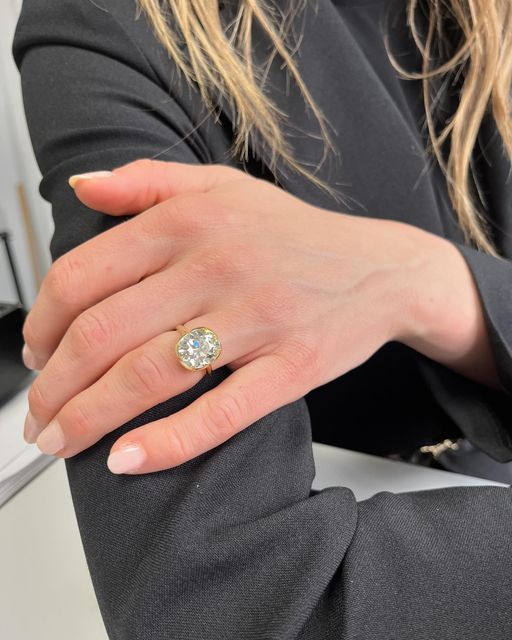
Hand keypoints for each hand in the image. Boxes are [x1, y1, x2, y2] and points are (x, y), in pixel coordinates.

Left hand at [21, 159, 485, 473]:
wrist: (381, 268)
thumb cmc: (296, 234)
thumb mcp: (222, 186)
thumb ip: (146, 181)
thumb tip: (81, 187)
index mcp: (189, 222)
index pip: (84, 276)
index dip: (42, 323)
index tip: (35, 352)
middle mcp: (217, 266)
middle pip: (104, 334)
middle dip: (53, 386)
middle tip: (39, 413)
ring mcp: (256, 319)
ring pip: (148, 375)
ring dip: (89, 418)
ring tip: (63, 440)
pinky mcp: (291, 367)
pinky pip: (219, 412)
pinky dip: (167, 443)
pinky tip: (128, 459)